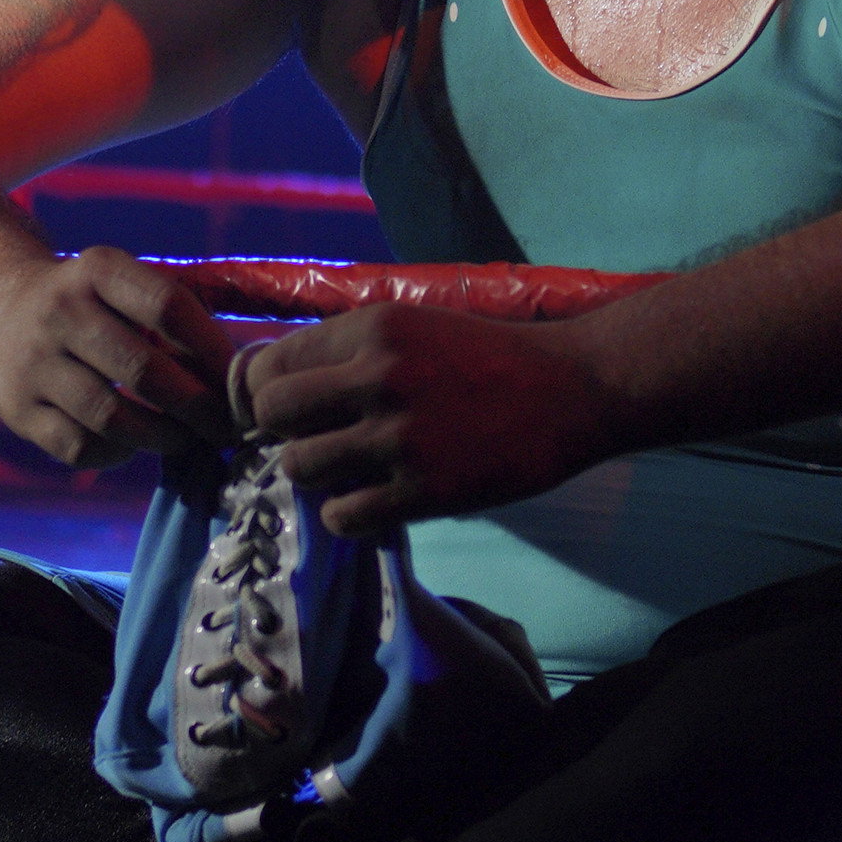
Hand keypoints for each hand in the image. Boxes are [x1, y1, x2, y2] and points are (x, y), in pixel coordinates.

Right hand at [0, 240, 235, 466]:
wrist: (7, 310)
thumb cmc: (98, 305)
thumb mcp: (128, 286)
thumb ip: (180, 318)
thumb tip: (238, 377)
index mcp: (98, 270)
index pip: (168, 307)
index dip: (212, 349)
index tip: (239, 380)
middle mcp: (60, 311)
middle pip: (143, 370)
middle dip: (197, 406)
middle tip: (226, 427)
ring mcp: (33, 362)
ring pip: (111, 416)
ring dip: (163, 436)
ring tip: (190, 439)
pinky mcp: (17, 408)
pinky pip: (78, 447)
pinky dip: (117, 453)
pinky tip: (135, 444)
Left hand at [240, 303, 614, 536]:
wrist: (574, 389)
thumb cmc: (491, 356)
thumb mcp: (415, 326)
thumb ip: (350, 350)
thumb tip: (272, 385)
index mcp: (374, 327)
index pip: (271, 364)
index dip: (267, 393)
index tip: (288, 411)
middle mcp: (378, 376)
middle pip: (272, 414)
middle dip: (284, 432)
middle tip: (316, 440)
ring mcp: (400, 436)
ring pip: (299, 467)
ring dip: (318, 475)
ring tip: (352, 470)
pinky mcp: (425, 490)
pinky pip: (343, 516)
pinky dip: (349, 514)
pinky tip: (378, 499)